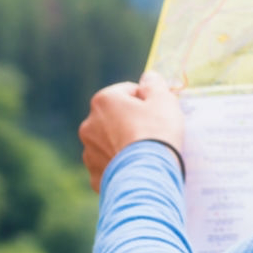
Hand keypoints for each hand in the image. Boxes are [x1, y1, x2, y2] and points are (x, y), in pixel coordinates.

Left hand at [79, 71, 184, 191]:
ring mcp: (89, 152)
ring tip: (145, 153)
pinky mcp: (95, 175)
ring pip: (109, 142)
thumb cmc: (157, 132)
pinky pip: (109, 165)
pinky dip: (120, 166)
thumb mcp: (164, 99)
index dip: (146, 99)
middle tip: (153, 132)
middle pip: (115, 117)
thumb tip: (148, 77)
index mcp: (103, 101)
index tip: (159, 112)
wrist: (149, 175)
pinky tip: (136, 168)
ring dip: (123, 144)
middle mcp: (89, 124)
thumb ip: (154, 83)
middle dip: (131, 122)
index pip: (127, 91)